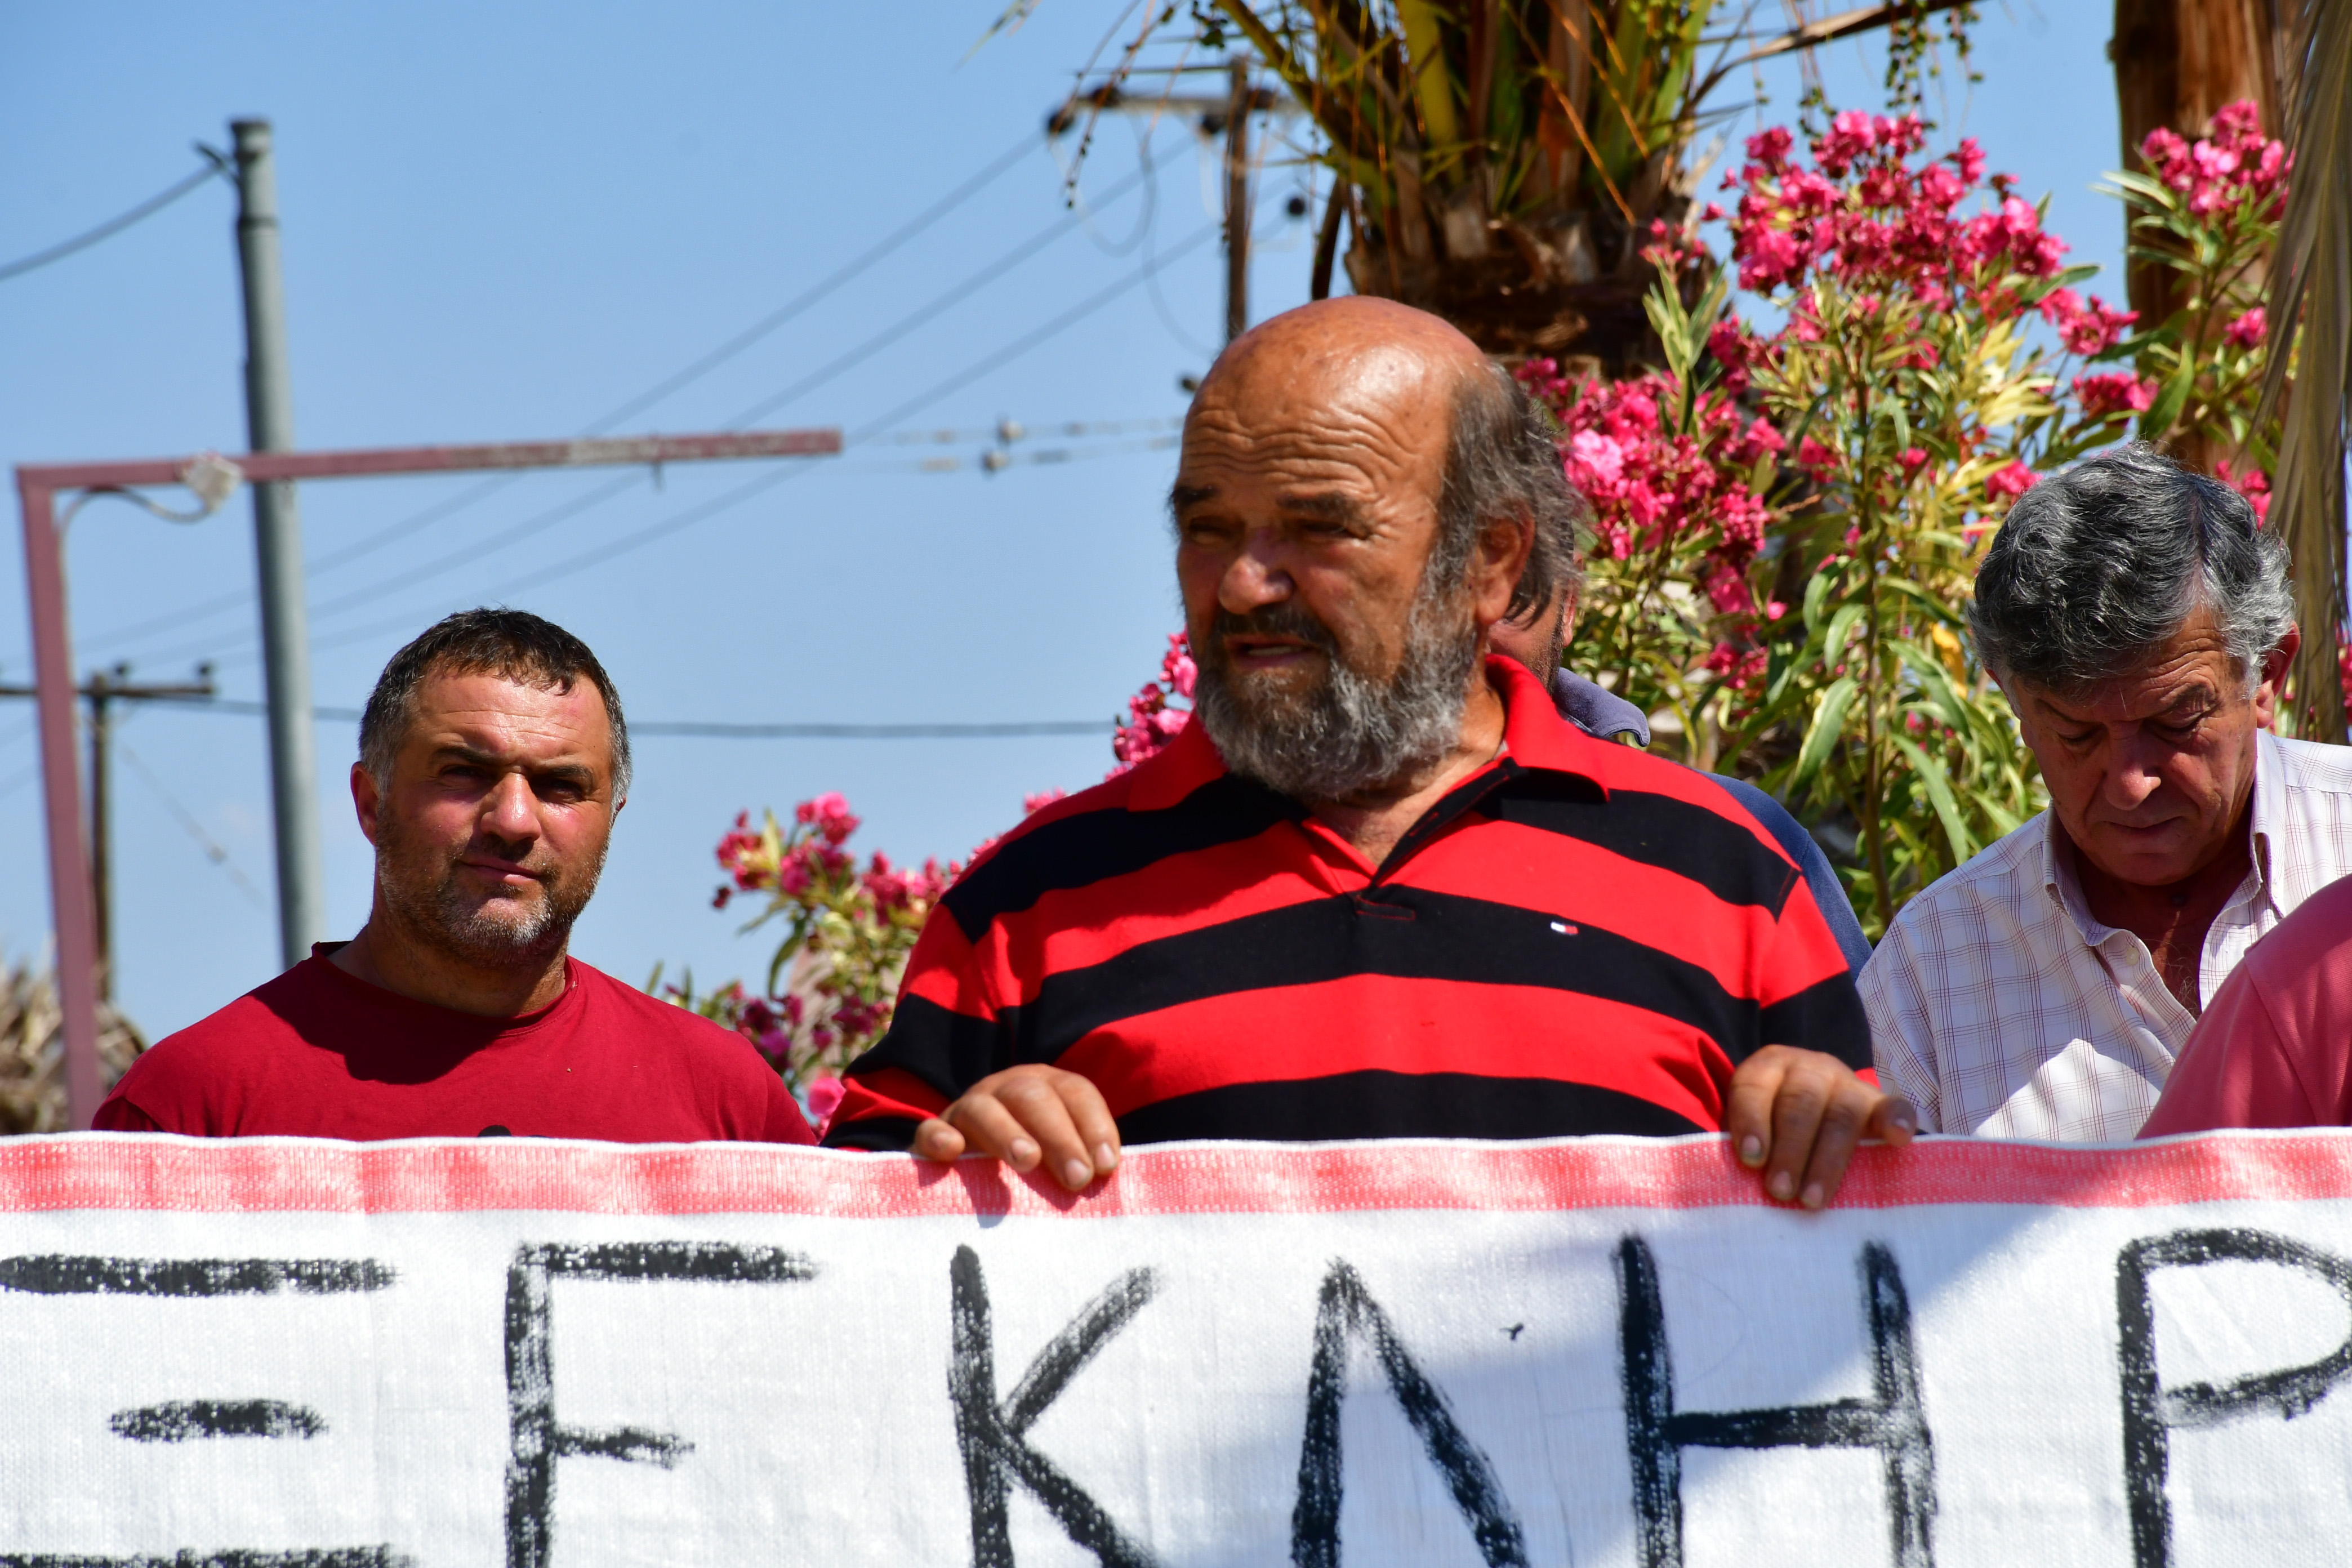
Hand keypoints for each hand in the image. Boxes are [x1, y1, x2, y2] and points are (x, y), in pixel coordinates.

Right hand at [913, 1065, 1121, 1192]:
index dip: (1094, 1125)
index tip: (1106, 1166)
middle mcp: (1008, 1089)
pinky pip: (931, 1128)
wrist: (969, 1165)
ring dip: (1008, 1132)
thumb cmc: (1035, 1168)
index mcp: (1047, 1087)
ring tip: (1028, 1161)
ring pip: (984, 1108)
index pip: (1075, 1092)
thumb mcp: (1062, 1157)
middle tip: (1077, 1177)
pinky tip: (953, 1152)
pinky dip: (940, 1137)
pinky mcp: (936, 1132)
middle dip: (1060, 1136)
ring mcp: (968, 1108)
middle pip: (1034, 1097)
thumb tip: (1105, 1183)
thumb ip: (1081, 1161)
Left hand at [1726, 1045, 1916, 1208]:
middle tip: (1780, 1191)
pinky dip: (1897, 1120)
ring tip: (1813, 1199)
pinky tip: (1898, 1139)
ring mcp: (1846, 1083)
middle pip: (1800, 1103)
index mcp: (1768, 1068)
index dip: (1751, 1121)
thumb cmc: (1770, 1128)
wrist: (1810, 1107)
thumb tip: (1732, 1183)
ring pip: (1841, 1114)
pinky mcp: (1878, 1102)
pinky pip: (1893, 1105)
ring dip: (1828, 1159)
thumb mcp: (1749, 1127)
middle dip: (1790, 1150)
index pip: (1754, 1087)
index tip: (1751, 1158)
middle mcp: (1808, 1068)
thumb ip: (1744, 1146)